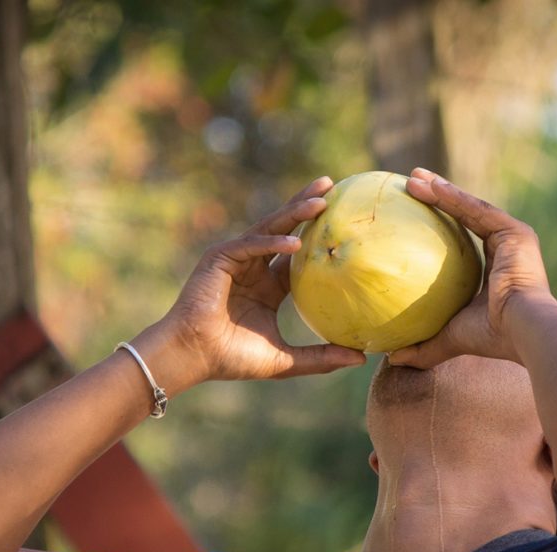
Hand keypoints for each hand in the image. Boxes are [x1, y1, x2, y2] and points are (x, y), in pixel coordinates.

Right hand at [157, 177, 367, 381]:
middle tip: (333, 186)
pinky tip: (295, 242)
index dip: (319, 235)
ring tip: (321, 201)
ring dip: (295, 212)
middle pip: (285, 228)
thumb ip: (321, 357)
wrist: (194, 356)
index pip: (298, 253)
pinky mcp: (220, 258)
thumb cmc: (233, 359)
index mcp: (268, 286)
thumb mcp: (285, 359)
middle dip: (307, 206)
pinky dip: (271, 242)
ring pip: (270, 228)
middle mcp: (253, 267)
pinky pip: (251, 244)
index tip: (345, 220)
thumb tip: (362, 358)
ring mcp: (236, 259)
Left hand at [387, 167, 555, 367]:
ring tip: (413, 177)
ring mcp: (514, 238)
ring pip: (470, 207)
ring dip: (441, 190)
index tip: (410, 215)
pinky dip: (453, 197)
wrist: (524, 332)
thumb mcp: (449, 338)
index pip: (461, 243)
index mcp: (496, 272)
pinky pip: (476, 209)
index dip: (437, 227)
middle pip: (465, 217)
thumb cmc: (491, 338)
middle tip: (410, 186)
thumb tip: (391, 358)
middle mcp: (507, 251)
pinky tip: (429, 186)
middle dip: (438, 198)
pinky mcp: (516, 231)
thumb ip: (423, 345)